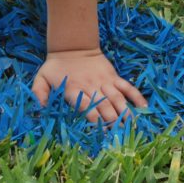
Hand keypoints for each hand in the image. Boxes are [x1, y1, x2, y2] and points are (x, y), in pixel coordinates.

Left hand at [31, 49, 147, 123]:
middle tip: (119, 137)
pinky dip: (136, 96)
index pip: (86, 108)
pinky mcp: (113, 76)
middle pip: (104, 106)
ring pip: (117, 99)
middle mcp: (91, 87)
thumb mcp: (41, 78)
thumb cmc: (56, 66)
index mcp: (74, 90)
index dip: (94, 121)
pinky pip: (126, 87)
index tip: (101, 134)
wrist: (73, 45)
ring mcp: (104, 81)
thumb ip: (39, 94)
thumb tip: (40, 110)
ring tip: (132, 127)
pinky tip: (144, 108)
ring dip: (125, 113)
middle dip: (112, 122)